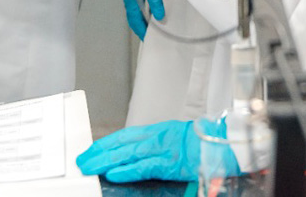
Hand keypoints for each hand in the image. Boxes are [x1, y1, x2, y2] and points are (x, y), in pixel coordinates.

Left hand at [76, 117, 234, 182]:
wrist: (223, 144)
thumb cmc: (202, 144)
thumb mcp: (175, 138)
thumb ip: (155, 146)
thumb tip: (134, 156)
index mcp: (158, 131)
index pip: (125, 136)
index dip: (106, 143)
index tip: (90, 149)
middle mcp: (158, 137)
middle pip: (122, 144)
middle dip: (100, 152)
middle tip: (82, 161)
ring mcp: (163, 149)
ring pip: (128, 154)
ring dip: (107, 161)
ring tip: (90, 167)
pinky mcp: (170, 163)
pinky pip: (145, 166)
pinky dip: (128, 170)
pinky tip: (114, 174)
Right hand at [123, 0, 165, 39]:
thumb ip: (156, 2)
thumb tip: (159, 17)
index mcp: (132, 3)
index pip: (136, 23)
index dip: (141, 32)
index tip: (147, 40)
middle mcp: (129, 1)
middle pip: (134, 20)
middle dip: (141, 28)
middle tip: (150, 35)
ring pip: (136, 13)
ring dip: (143, 20)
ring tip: (153, 26)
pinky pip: (138, 6)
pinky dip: (144, 12)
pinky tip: (151, 12)